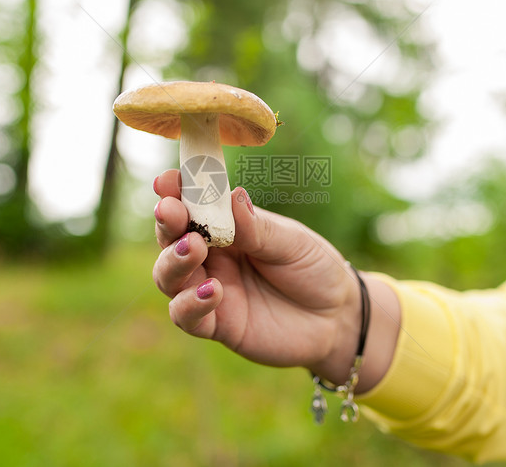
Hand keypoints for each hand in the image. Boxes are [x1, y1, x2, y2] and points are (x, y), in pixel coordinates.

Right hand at [151, 169, 362, 384]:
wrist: (338, 317)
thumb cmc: (313, 269)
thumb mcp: (291, 242)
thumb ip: (258, 227)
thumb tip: (233, 196)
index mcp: (226, 228)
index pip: (191, 206)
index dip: (175, 192)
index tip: (167, 180)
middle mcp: (210, 257)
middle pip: (170, 239)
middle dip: (167, 224)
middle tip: (170, 211)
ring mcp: (209, 290)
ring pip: (168, 277)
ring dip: (173, 261)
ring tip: (192, 247)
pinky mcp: (217, 325)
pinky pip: (187, 316)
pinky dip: (191, 303)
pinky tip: (214, 290)